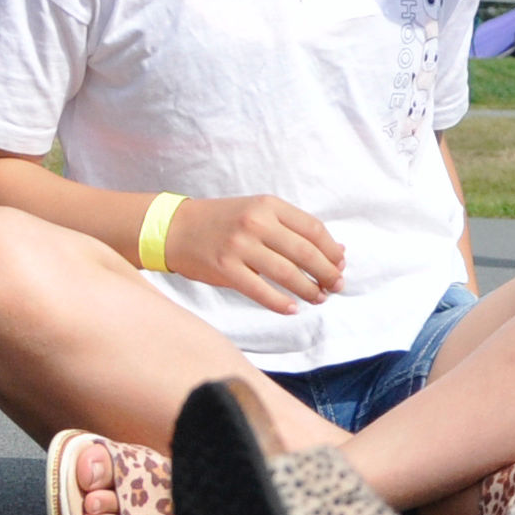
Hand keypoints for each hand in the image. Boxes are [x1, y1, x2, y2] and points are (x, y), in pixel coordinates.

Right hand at [161, 193, 343, 314]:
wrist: (174, 228)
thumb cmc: (222, 222)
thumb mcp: (258, 213)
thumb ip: (293, 229)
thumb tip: (337, 252)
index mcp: (267, 205)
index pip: (313, 229)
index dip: (331, 250)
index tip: (340, 265)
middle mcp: (255, 222)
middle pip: (305, 252)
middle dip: (326, 273)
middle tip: (337, 287)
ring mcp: (239, 245)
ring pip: (287, 274)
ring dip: (309, 290)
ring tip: (319, 298)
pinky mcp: (225, 268)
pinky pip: (260, 291)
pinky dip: (281, 303)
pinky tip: (292, 308)